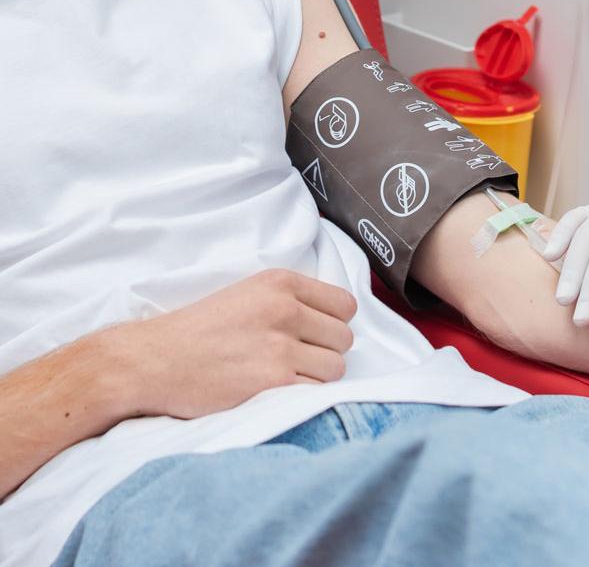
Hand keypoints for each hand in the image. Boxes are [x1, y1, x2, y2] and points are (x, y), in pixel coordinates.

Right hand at [108, 269, 356, 418]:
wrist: (150, 362)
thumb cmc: (196, 332)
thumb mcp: (246, 295)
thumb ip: (290, 300)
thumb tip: (335, 319)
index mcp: (280, 283)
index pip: (345, 305)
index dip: (333, 323)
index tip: (315, 334)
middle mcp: (284, 310)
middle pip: (344, 338)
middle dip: (325, 351)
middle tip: (295, 358)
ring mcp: (280, 347)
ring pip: (336, 367)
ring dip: (316, 377)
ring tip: (283, 376)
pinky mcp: (273, 382)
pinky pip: (316, 392)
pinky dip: (301, 397)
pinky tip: (274, 391)